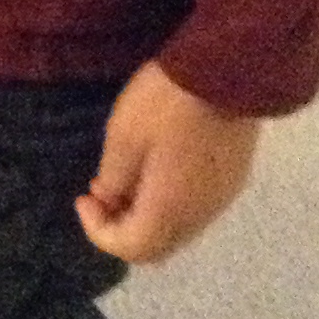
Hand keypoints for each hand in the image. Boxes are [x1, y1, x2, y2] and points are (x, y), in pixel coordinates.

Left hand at [76, 60, 262, 263]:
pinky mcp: (234, 177)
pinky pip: (196, 209)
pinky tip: (157, 169)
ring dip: (146, 216)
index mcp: (170, 210)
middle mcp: (201, 215)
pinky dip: (169, 203)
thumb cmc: (166, 104)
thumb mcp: (124, 137)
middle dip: (122, 229)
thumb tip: (110, 199)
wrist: (228, 69)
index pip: (132, 249)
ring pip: (178, 229)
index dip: (98, 232)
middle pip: (158, 246)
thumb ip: (114, 178)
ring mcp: (222, 197)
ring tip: (124, 178)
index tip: (83, 198)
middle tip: (101, 195)